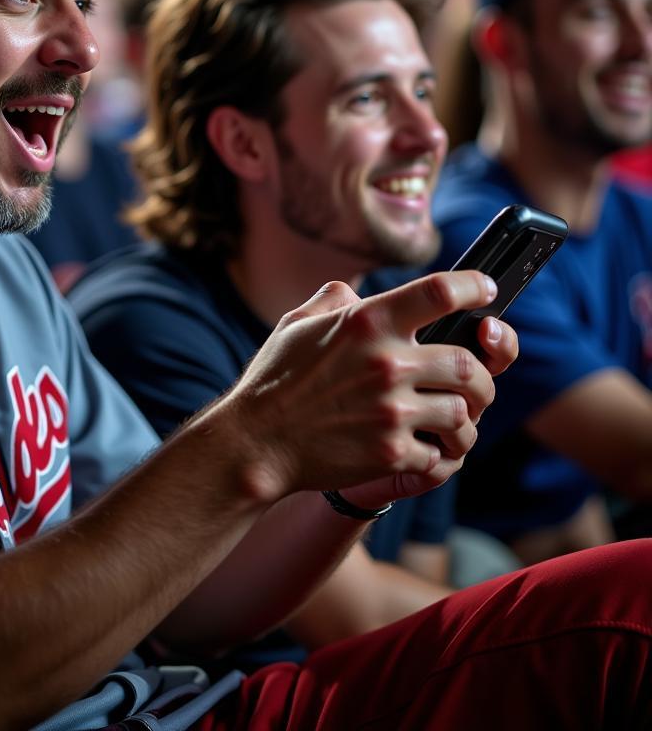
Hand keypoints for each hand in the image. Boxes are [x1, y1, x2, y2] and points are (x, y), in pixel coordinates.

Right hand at [230, 270, 513, 505]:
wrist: (255, 441)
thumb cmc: (275, 379)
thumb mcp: (298, 323)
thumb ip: (335, 300)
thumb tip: (357, 293)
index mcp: (367, 322)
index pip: (442, 291)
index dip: (475, 287)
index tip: (486, 291)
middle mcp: (385, 362)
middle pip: (469, 362)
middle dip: (480, 374)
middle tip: (470, 381)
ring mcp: (391, 410)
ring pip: (463, 412)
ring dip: (462, 417)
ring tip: (449, 420)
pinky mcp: (391, 452)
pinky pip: (440, 454)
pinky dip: (436, 453)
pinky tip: (420, 448)